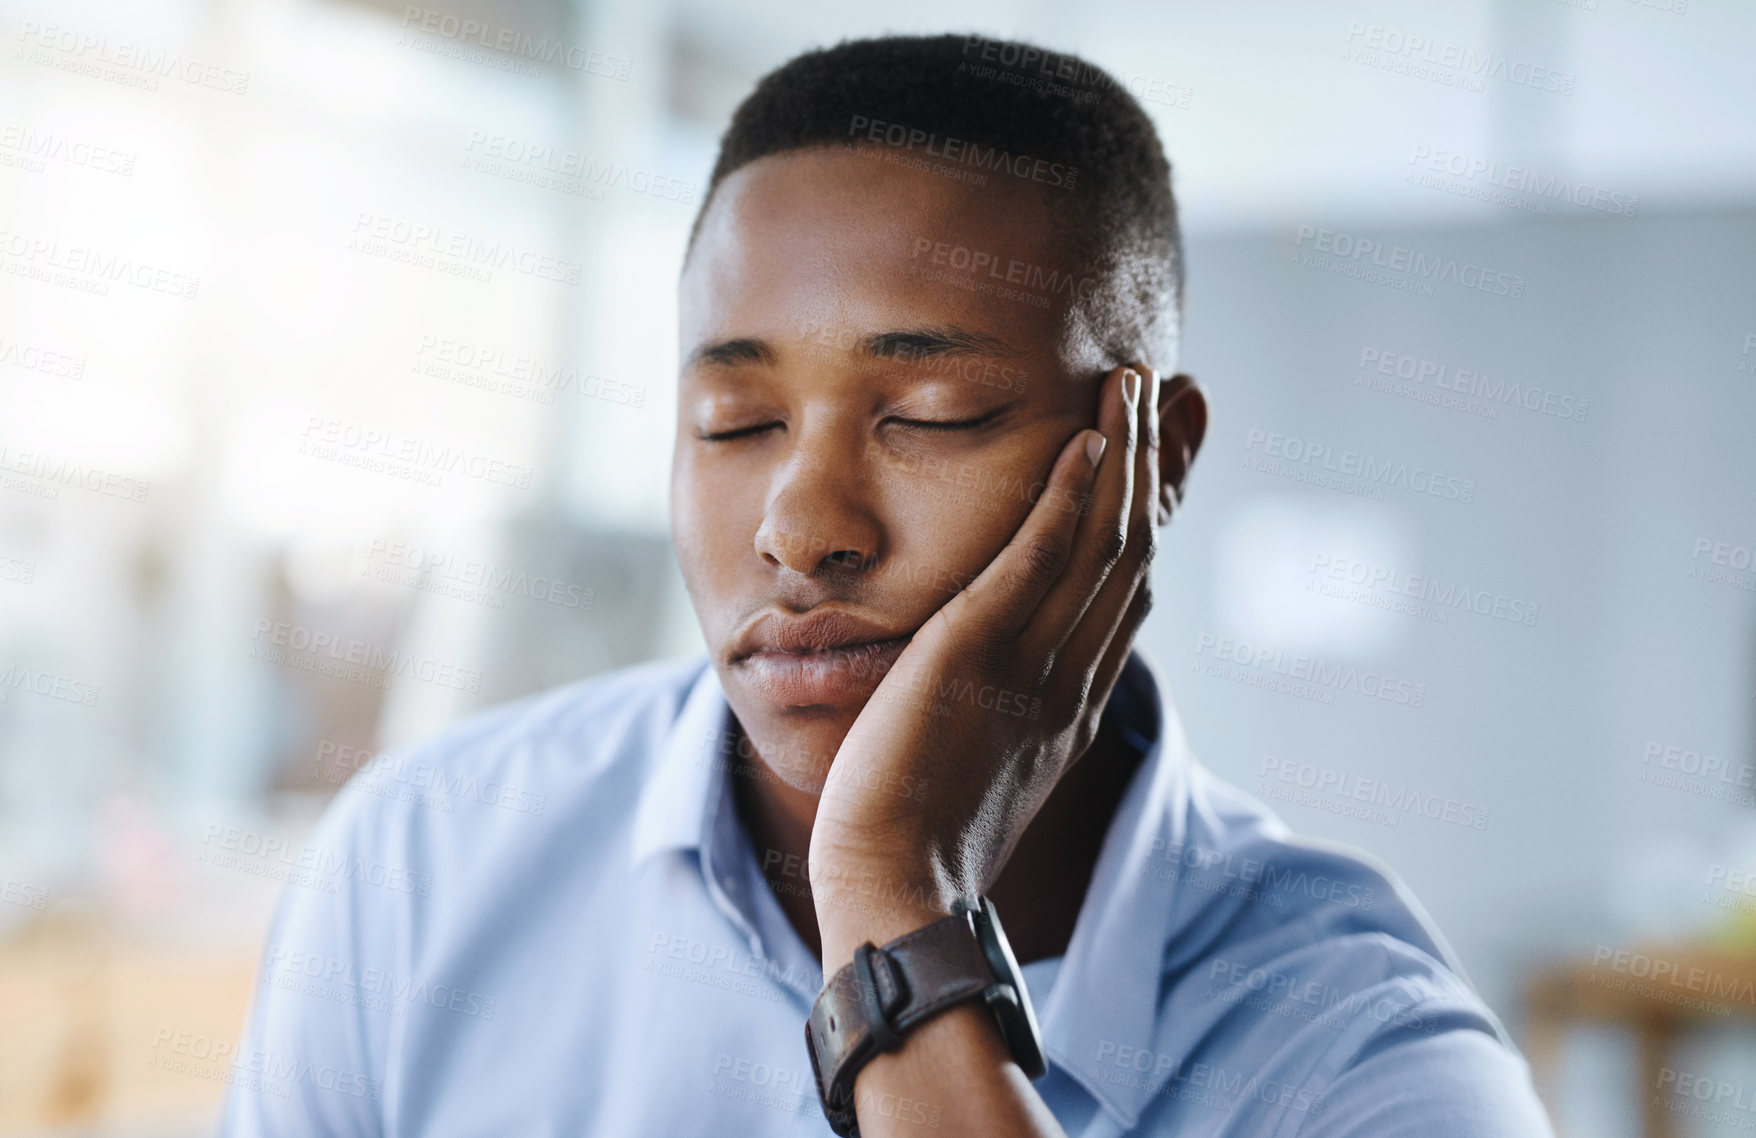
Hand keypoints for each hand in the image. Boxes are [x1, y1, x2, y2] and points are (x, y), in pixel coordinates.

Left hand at [808, 364, 1166, 967]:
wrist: (894, 886)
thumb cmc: (919, 833)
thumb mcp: (987, 759)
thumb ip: (1011, 707)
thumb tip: (1005, 677)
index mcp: (1074, 700)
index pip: (1131, 590)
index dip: (1156, 516)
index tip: (1170, 456)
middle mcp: (1071, 675)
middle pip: (1134, 551)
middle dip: (1159, 466)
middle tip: (1177, 392)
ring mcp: (1033, 662)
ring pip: (1100, 543)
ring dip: (1122, 457)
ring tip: (1131, 384)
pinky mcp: (977, 651)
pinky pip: (1036, 561)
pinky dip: (1066, 498)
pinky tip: (1081, 441)